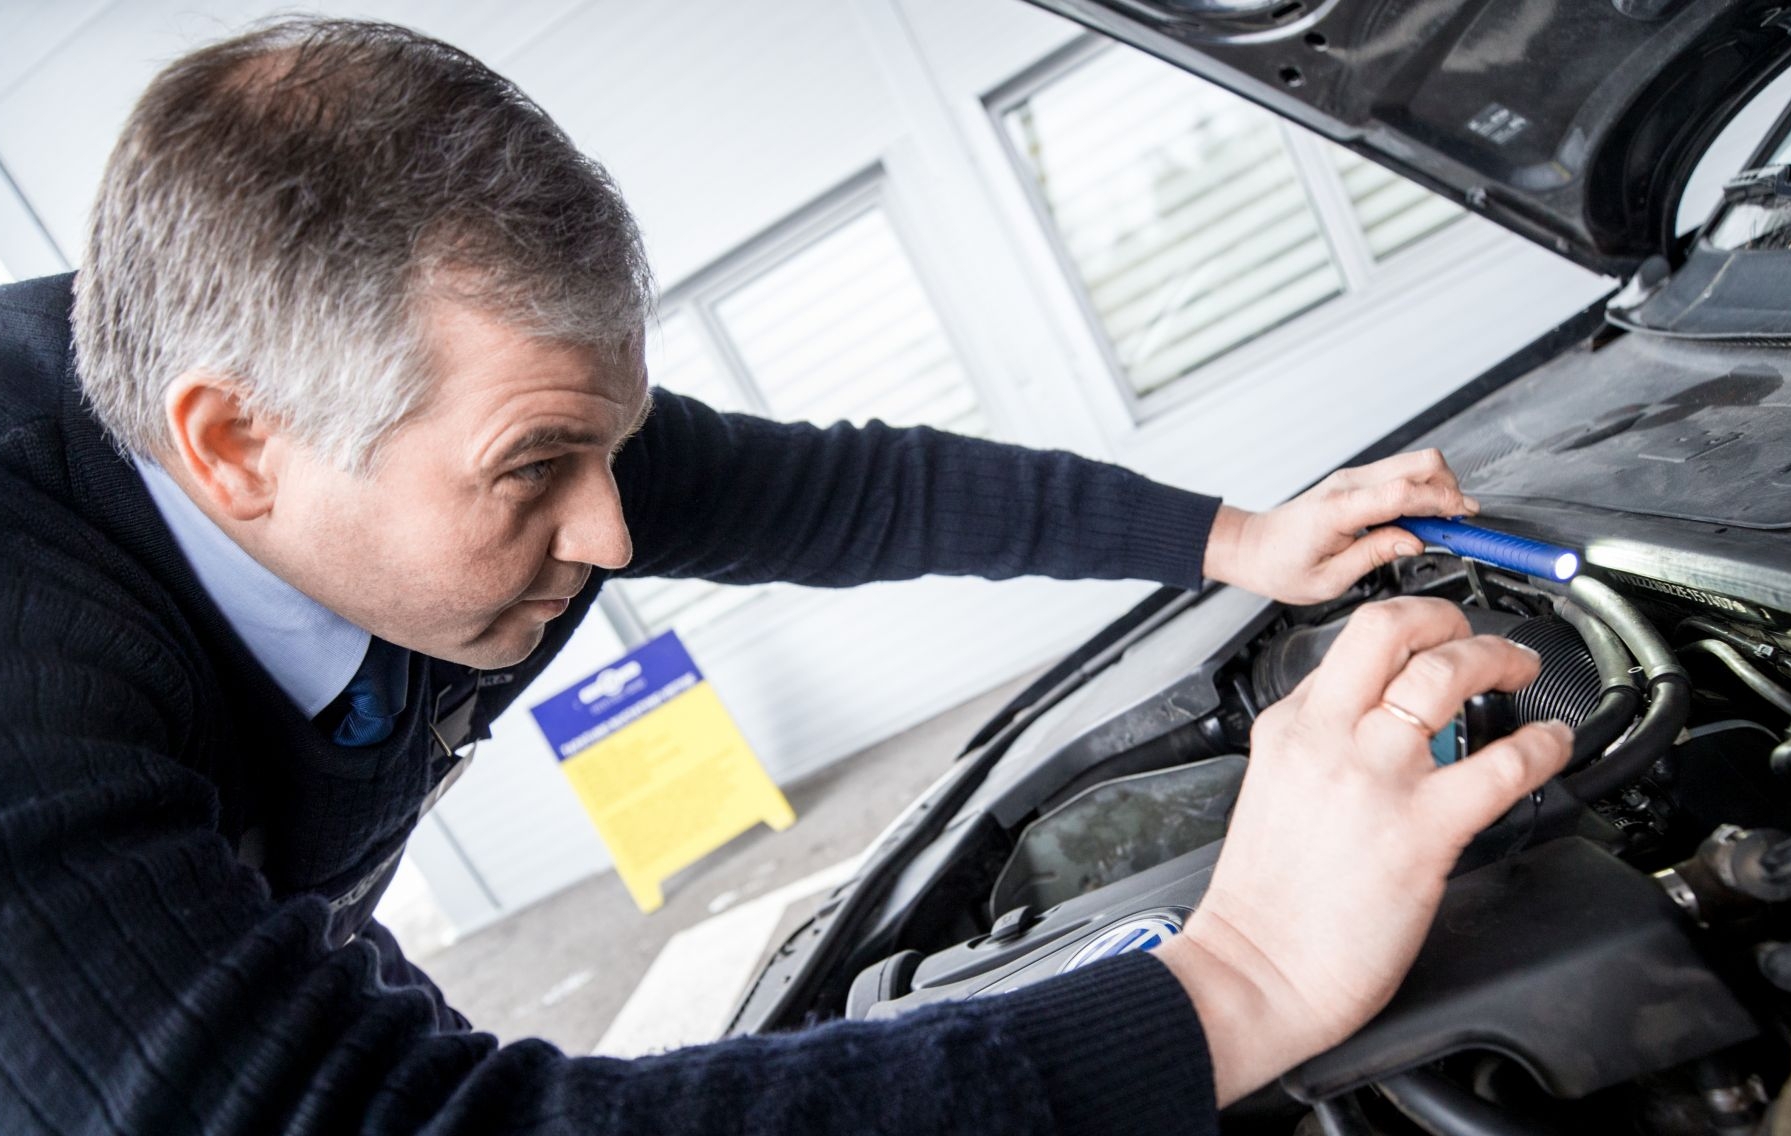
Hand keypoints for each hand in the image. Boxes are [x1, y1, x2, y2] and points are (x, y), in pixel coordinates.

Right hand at [1151, 597, 1571, 1104]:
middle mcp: (1329, 737)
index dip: (1405, 633)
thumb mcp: (1273, 788)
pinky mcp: (1421, 830)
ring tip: (1519, 671)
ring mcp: (1375, 778)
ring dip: (1497, 660)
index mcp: (1290, 728)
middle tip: (1478, 636)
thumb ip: (1321, 745)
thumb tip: (1378, 722)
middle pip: (1389, 628)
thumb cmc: (1265, 902)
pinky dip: (1540, 746)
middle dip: (1448, 617)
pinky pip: (1499, 765)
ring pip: (1444, 674)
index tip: (1432, 638)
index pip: (1350, 647)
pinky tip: (1550, 746)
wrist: (1257, 970)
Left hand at [1202, 449, 1478, 604]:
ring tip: (1440, 525)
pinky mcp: (1355, 482)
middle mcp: (1348, 484)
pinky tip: (1420, 520)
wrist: (1254, 549)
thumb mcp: (1331, 578)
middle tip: (1457, 522)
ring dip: (1437, 488)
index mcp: (1339, 509)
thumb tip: (1415, 542)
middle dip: (1448, 487)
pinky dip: (1420, 491)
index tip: (1464, 516)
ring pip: (1413, 463)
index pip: (1402, 492)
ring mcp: (1352, 479)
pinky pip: (1400, 475)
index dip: (1440, 500)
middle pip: (1419, 462)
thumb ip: (1376, 555)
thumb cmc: (1282, 566)